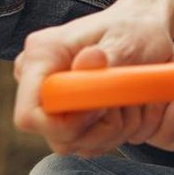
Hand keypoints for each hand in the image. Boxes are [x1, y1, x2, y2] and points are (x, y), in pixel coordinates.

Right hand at [14, 3, 173, 155]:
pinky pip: (86, 145)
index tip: (103, 107)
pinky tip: (125, 109)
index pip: (31, 116)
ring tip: (131, 101)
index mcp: (42, 54)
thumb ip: (109, 58)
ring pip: (75, 145)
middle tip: (127, 102)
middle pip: (56, 137)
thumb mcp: (128, 40)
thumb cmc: (135, 30)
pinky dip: (112, 134)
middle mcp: (37, 80)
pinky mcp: (66, 116)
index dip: (68, 124)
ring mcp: (50, 101)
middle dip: (99, 130)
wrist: (143, 29)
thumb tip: (90, 60)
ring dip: (111, 132)